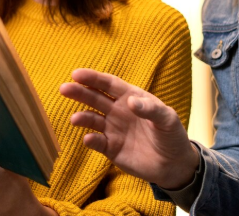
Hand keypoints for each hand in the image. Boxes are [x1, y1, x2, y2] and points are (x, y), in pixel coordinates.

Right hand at [59, 69, 198, 189]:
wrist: (173, 165)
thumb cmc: (172, 135)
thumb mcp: (168, 119)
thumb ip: (150, 109)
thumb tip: (131, 101)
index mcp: (131, 97)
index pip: (109, 84)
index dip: (93, 78)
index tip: (77, 74)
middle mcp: (118, 111)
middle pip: (95, 98)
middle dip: (79, 93)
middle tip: (64, 88)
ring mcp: (113, 129)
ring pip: (92, 119)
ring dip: (82, 117)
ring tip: (75, 119)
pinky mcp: (111, 148)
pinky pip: (97, 142)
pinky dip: (91, 140)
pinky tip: (89, 139)